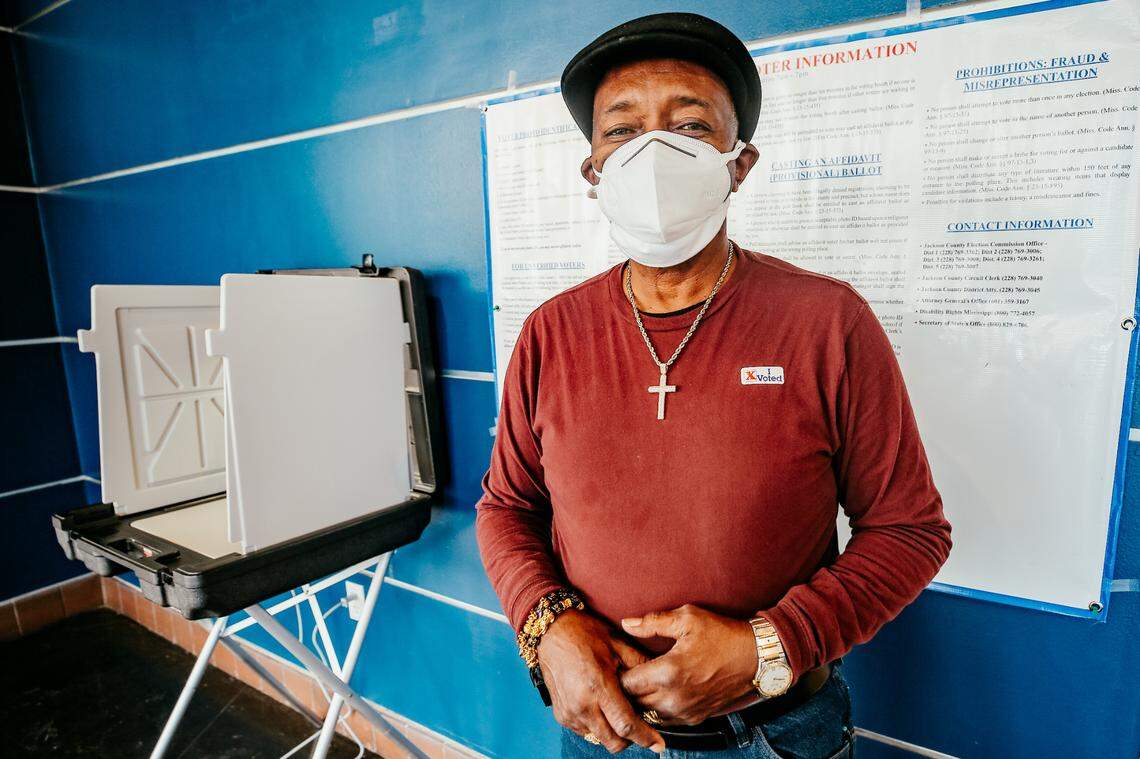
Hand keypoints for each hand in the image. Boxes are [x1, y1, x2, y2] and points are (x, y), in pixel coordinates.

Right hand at [537, 609, 665, 753]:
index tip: (658, 744)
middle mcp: (582, 704)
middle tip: (640, 724)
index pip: (626, 724)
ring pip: (600, 739)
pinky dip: (598, 726)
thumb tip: (660, 681)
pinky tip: (601, 707)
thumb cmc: (584, 633)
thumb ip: (640, 664)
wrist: (551, 631)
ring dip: (614, 732)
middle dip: (631, 739)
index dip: (645, 738)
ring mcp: (570, 712)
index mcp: (598, 685)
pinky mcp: (562, 715)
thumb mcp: (617, 643)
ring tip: (618, 710)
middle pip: (614, 741)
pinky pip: (586, 731)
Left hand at [618, 604, 757, 725]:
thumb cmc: (721, 634)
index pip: (626, 683)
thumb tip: (626, 624)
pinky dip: (657, 708)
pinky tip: (658, 691)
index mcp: (668, 672)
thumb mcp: (687, 619)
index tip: (618, 661)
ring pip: (647, 714)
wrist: (754, 658)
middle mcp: (674, 698)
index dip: (618, 672)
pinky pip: (664, 720)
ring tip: (640, 681)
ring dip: (640, 700)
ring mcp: (684, 711)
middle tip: (625, 671)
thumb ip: (653, 622)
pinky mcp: (694, 718)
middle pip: (632, 702)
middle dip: (626, 688)